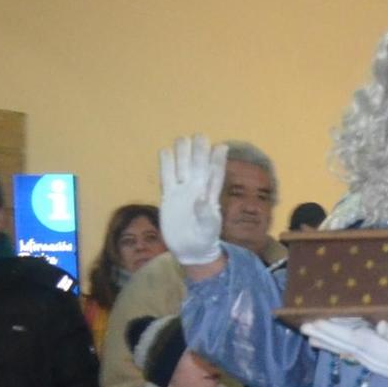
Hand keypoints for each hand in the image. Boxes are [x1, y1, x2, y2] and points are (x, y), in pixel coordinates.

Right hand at [158, 134, 227, 267]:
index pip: (216, 174)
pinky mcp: (168, 195)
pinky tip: (165, 152)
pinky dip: (165, 164)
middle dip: (199, 151)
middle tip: (199, 138)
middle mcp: (197, 189)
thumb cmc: (204, 238)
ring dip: (183, 153)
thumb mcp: (208, 230)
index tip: (222, 147)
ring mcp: (182, 190)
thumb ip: (206, 216)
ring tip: (183, 141)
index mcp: (210, 195)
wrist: (189, 249)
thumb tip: (202, 199)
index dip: (218, 160)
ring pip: (182, 166)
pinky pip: (166, 176)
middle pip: (198, 165)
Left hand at [299, 318, 387, 386]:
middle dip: (323, 334)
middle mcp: (370, 356)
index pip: (351, 335)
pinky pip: (351, 354)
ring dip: (325, 342)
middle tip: (303, 325)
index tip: (316, 320)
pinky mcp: (373, 363)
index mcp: (378, 347)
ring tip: (308, 335)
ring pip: (344, 349)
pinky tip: (328, 347)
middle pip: (342, 343)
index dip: (333, 328)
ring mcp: (370, 361)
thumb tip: (383, 324)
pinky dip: (338, 350)